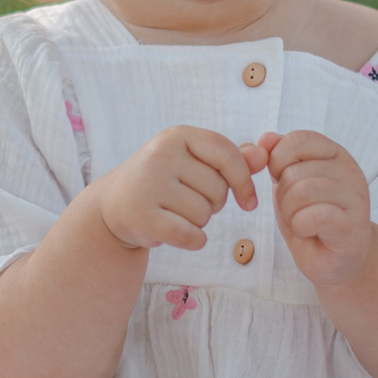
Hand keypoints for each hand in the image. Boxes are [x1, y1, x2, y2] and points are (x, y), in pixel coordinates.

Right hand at [92, 125, 262, 251]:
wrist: (114, 205)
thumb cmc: (163, 182)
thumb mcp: (193, 163)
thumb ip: (230, 159)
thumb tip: (264, 155)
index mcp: (176, 135)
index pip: (226, 153)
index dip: (244, 180)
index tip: (249, 202)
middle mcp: (160, 155)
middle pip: (218, 188)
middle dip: (212, 204)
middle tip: (187, 203)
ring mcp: (149, 185)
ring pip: (204, 214)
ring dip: (198, 222)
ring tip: (175, 214)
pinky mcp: (143, 217)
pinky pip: (191, 236)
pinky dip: (193, 241)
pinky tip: (178, 235)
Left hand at [257, 129, 376, 288]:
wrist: (339, 259)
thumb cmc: (311, 217)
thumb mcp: (287, 183)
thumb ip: (274, 158)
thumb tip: (263, 139)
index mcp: (334, 154)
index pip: (297, 140)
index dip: (277, 161)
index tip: (282, 181)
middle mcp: (349, 171)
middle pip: (294, 171)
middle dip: (282, 196)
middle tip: (296, 211)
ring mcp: (354, 199)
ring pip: (302, 191)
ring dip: (290, 213)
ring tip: (302, 222)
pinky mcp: (351, 227)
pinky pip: (315, 216)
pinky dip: (301, 226)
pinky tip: (308, 232)